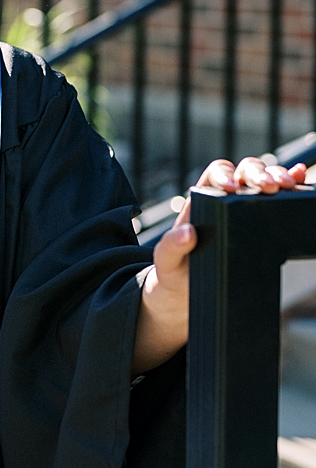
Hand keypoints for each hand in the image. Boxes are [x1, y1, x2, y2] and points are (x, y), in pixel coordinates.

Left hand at [134, 155, 308, 371]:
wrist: (189, 295)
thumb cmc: (176, 273)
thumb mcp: (166, 263)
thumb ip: (170, 248)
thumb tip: (188, 232)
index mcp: (201, 202)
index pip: (216, 174)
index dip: (226, 174)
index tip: (232, 188)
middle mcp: (226, 199)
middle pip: (245, 172)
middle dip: (259, 173)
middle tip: (269, 187)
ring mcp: (247, 210)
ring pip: (265, 181)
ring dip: (279, 177)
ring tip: (288, 185)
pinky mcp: (264, 223)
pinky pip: (280, 198)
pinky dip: (294, 185)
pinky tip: (301, 178)